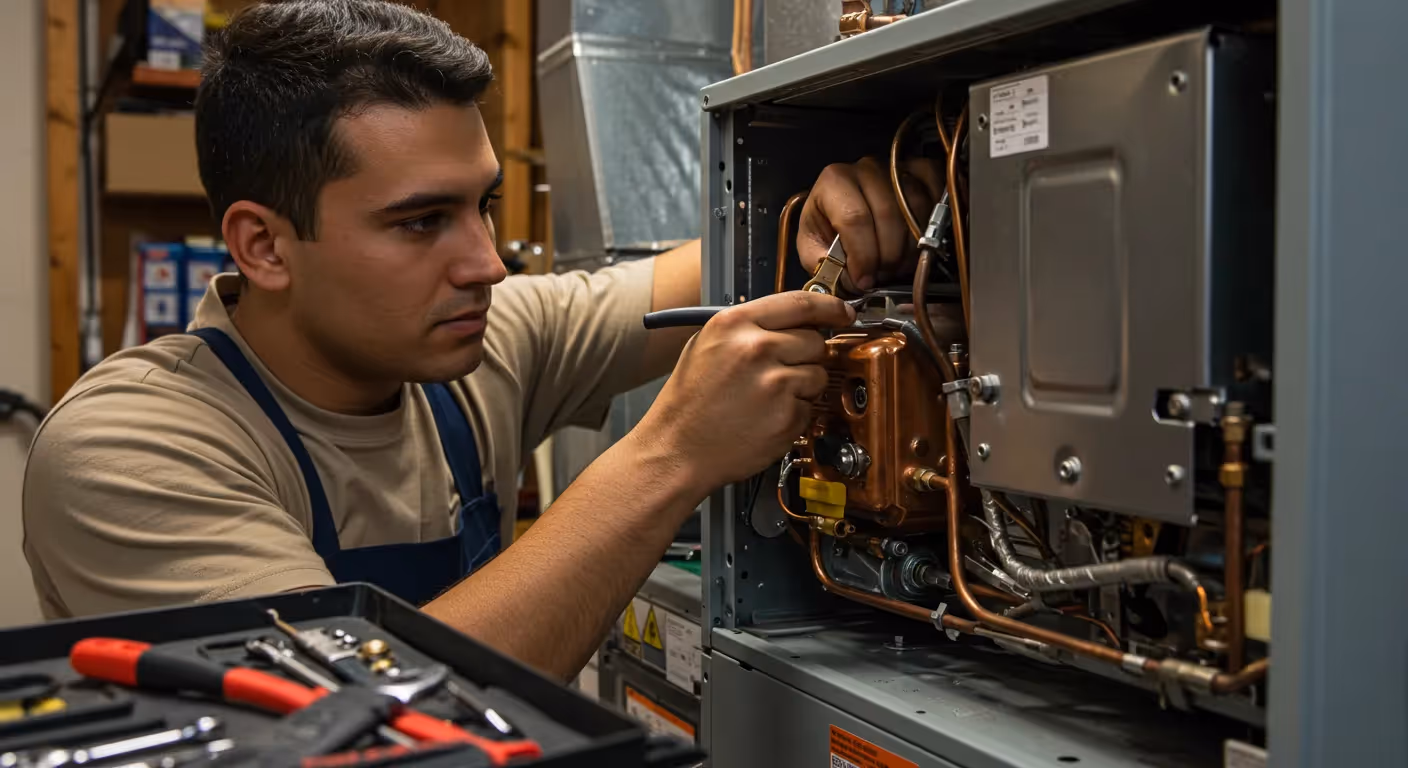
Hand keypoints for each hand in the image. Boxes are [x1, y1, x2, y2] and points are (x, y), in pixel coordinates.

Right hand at [631, 291, 855, 492]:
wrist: (677, 450)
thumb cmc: (688, 403)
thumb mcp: (706, 346)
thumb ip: (748, 328)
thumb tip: (788, 322)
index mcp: (735, 325)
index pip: (800, 302)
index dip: (829, 306)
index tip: (841, 312)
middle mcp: (757, 349)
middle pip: (815, 340)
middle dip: (805, 355)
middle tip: (781, 371)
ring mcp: (775, 383)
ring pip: (817, 374)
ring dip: (802, 386)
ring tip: (766, 398)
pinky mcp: (787, 416)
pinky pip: (810, 407)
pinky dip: (795, 413)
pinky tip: (766, 417)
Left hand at [796, 156, 942, 293]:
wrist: (843, 215)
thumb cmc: (828, 230)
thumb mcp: (813, 249)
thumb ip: (824, 264)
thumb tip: (852, 280)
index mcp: (834, 182)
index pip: (854, 218)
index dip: (863, 255)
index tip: (864, 280)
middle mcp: (866, 169)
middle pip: (887, 213)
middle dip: (887, 255)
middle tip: (883, 275)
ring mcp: (896, 169)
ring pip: (914, 206)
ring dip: (910, 246)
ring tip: (898, 265)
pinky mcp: (920, 171)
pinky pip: (935, 193)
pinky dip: (932, 222)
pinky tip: (918, 244)